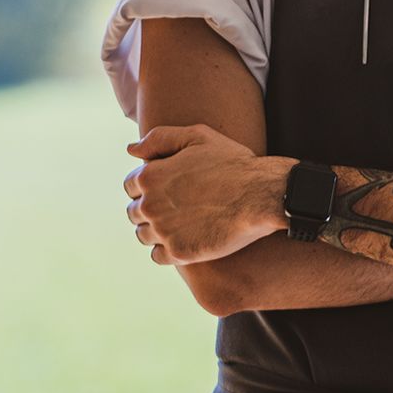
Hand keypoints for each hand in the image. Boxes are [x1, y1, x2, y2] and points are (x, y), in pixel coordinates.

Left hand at [123, 124, 286, 266]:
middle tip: (177, 207)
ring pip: (144, 235)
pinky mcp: (179, 253)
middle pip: (135, 212)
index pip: (131, 186)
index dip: (148, 186)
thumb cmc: (232, 162)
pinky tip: (184, 240)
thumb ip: (159, 139)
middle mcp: (150, 204)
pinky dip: (166, 250)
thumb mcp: (197, 136)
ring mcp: (164, 231)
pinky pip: (158, 256)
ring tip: (180, 224)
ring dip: (156, 230)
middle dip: (150, 208)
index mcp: (150, 175)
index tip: (167, 188)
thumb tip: (131, 150)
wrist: (261, 195)